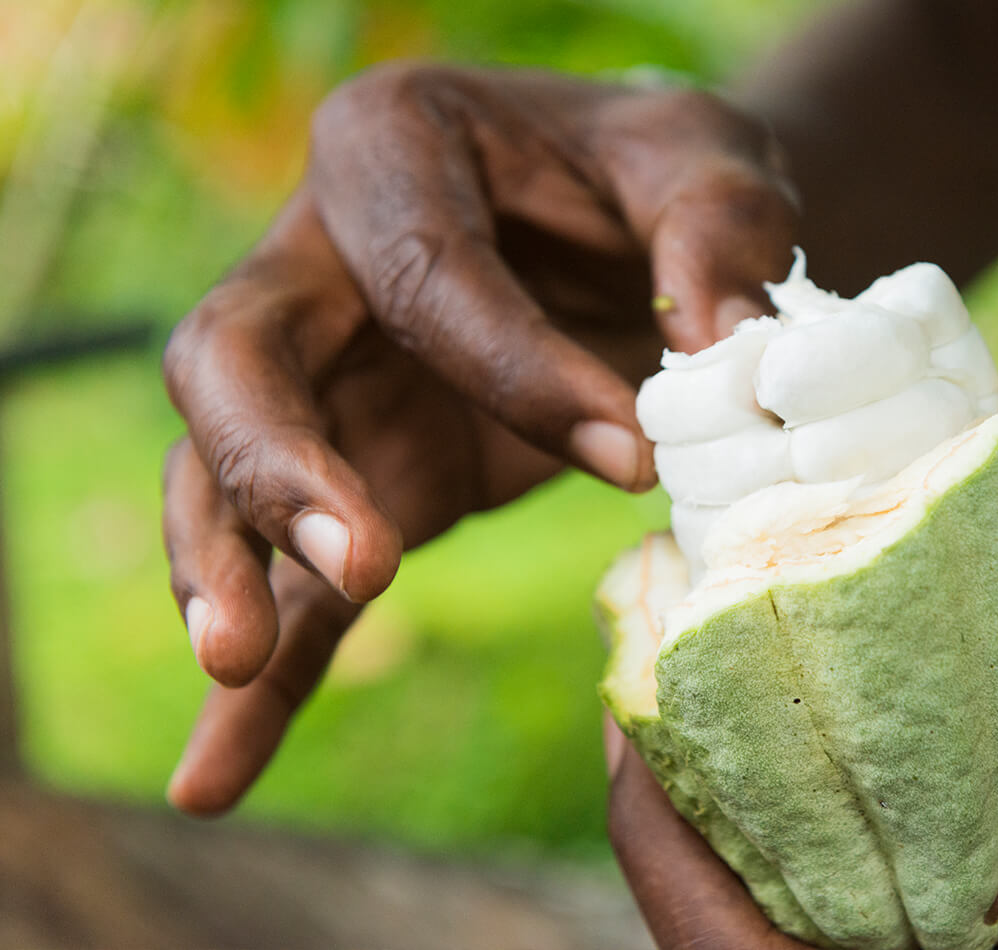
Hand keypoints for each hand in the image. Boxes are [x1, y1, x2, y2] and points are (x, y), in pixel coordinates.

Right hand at [162, 64, 795, 814]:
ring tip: (244, 669)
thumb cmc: (663, 176)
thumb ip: (721, 234)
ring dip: (234, 571)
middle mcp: (322, 262)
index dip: (517, 368)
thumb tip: (727, 352)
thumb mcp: (711, 165)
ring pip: (220, 472)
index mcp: (398, 148)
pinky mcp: (365, 473)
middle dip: (281, 469)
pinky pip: (295, 576)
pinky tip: (222, 771)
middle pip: (236, 359)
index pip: (423, 270)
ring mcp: (329, 379)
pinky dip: (273, 671)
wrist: (649, 222)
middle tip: (367, 574)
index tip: (633, 453)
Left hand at [606, 545, 997, 948]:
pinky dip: (888, 758)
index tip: (631, 707)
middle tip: (687, 630)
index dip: (659, 833)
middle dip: (715, 767)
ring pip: (828, 860)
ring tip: (769, 626)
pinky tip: (893, 670)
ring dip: (798, 754)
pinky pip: (906, 840)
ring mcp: (962, 946)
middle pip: (761, 890)